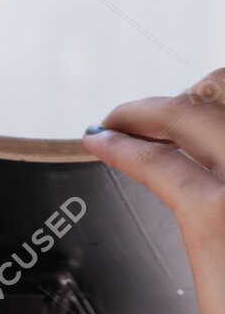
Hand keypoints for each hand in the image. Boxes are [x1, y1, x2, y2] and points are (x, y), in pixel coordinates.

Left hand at [82, 67, 224, 313]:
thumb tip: (212, 182)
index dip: (220, 99)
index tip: (203, 102)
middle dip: (191, 96)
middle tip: (155, 112)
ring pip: (196, 114)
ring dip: (152, 112)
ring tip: (123, 120)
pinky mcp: (219, 217)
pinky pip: (159, 164)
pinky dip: (123, 146)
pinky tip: (101, 140)